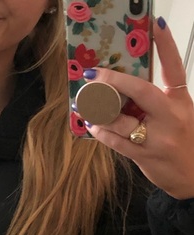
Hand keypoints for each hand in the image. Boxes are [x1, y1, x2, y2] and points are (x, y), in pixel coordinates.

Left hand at [84, 18, 193, 199]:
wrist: (193, 175)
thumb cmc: (182, 140)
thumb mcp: (179, 114)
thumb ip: (158, 101)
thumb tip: (124, 88)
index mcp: (180, 101)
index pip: (174, 68)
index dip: (166, 46)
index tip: (156, 25)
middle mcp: (170, 116)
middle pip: (141, 91)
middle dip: (114, 81)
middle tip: (93, 74)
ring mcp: (157, 137)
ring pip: (122, 120)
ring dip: (98, 111)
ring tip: (84, 103)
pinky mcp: (144, 156)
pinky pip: (116, 142)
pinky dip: (101, 133)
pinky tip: (92, 126)